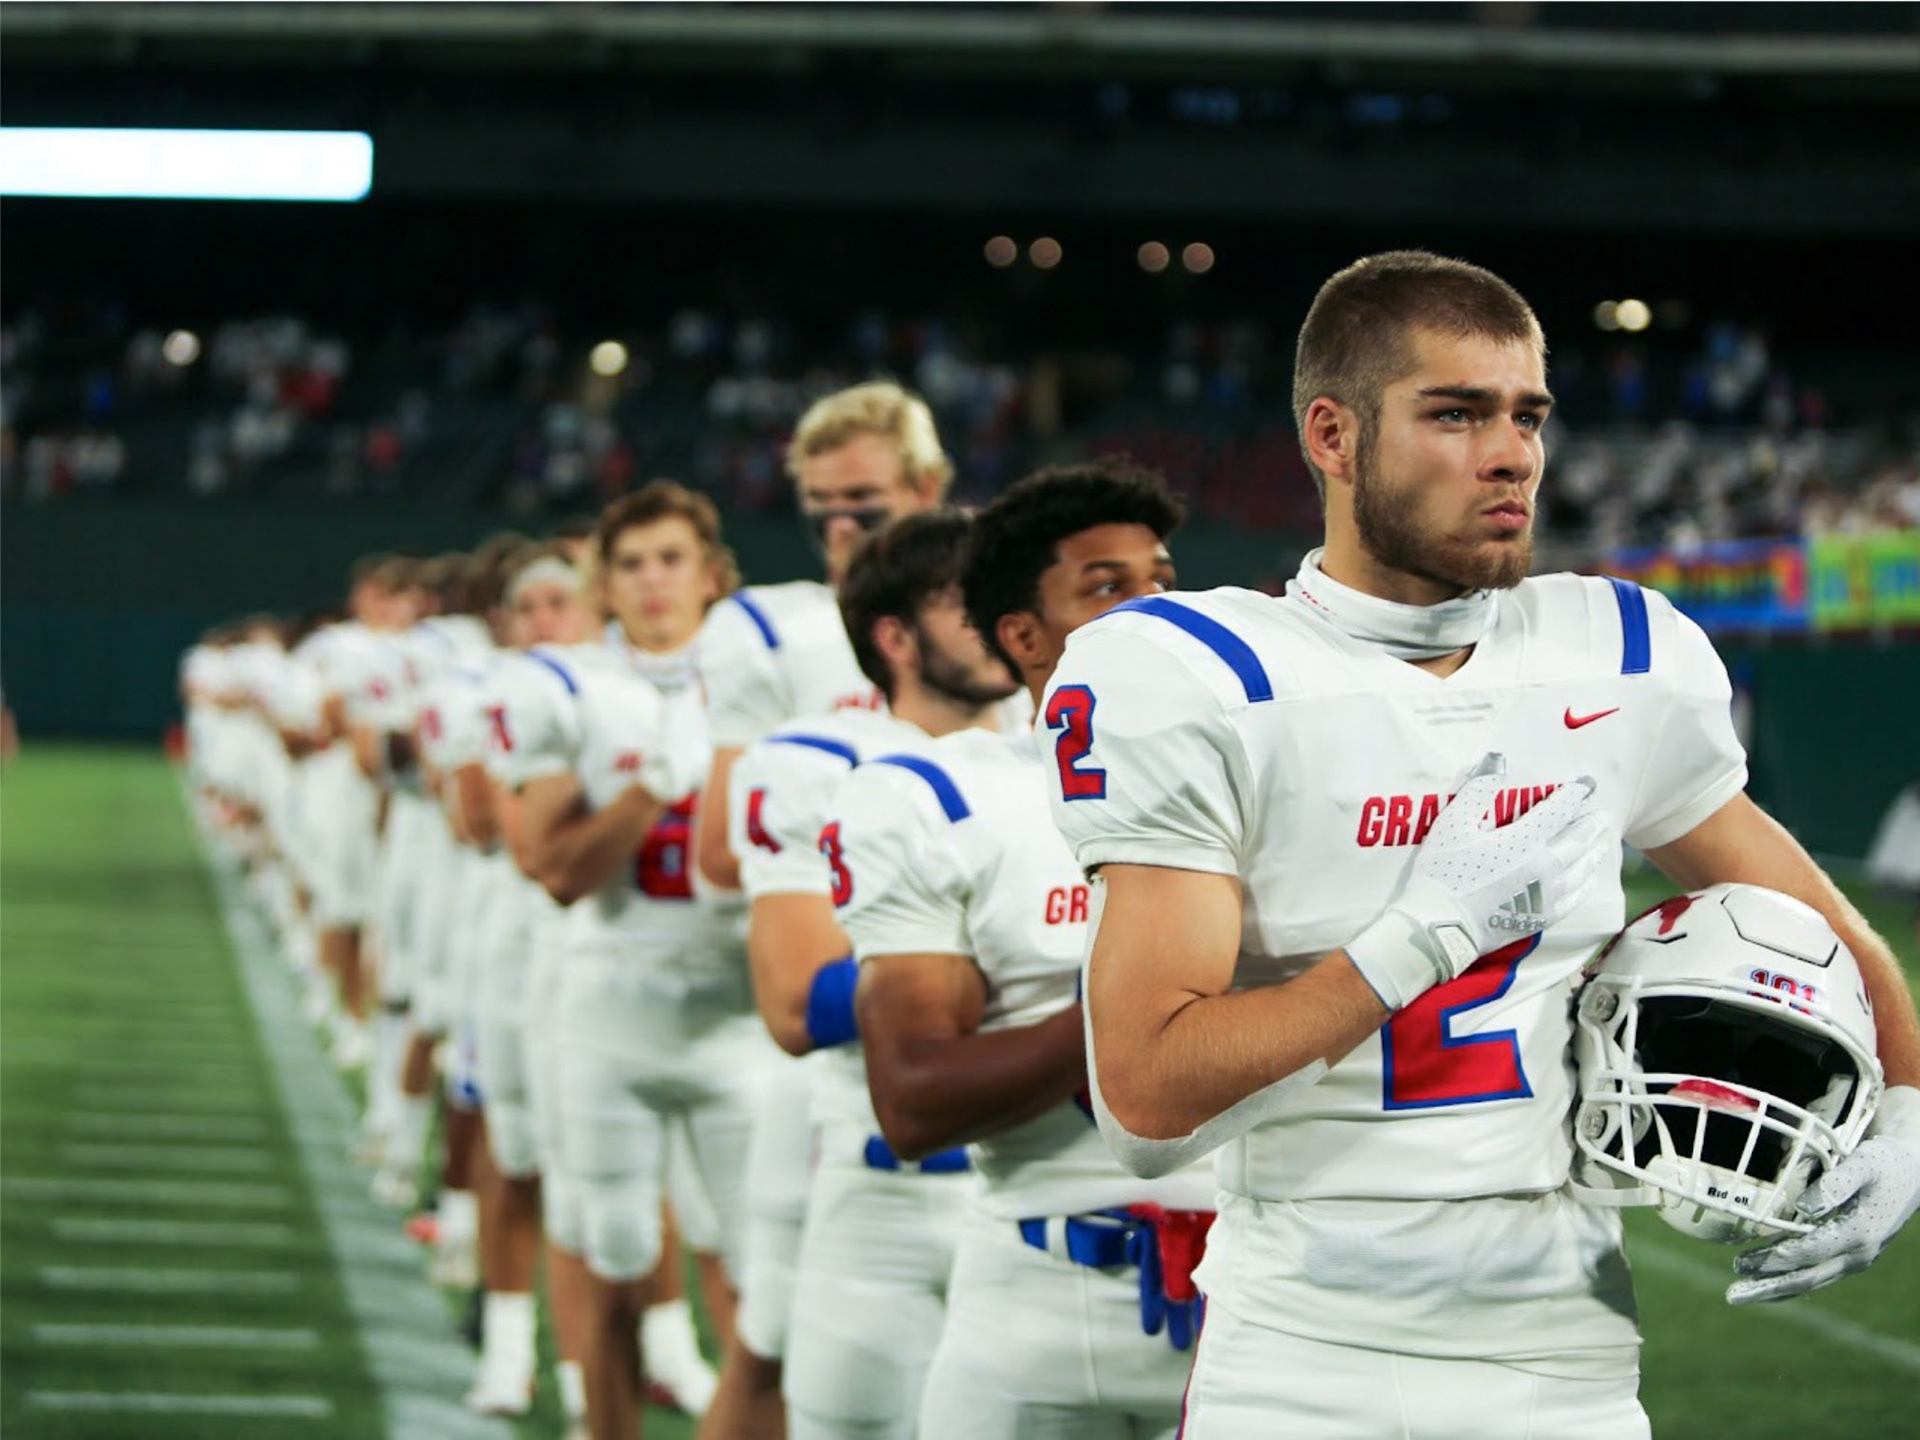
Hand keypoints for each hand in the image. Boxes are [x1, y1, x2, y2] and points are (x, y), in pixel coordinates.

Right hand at [1346, 753, 1611, 1009]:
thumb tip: (1497, 760)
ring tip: (1602, 842)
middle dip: (1592, 825)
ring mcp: (1547, 895)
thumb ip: (1478, 791)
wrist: (1440, 926)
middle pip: (1578, 841)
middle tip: (1603, 816)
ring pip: (1582, 869)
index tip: (1587, 784)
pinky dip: (1586, 884)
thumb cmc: (1443, 872)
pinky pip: (1575, 898)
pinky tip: (1588, 879)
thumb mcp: (1453, 824)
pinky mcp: (1542, 918)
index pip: (1558, 811)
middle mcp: (1545, 867)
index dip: (1574, 794)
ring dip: (1594, 852)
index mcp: (1524, 841)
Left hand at [1727, 1085, 1919, 1304]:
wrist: (1913, 1174)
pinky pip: (1818, 1275)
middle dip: (1768, 1286)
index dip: (1775, 1258)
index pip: (1809, 1252)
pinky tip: (1767, 1285)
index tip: (1742, 1261)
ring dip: (1775, 1290)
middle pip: (1807, 1278)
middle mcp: (1858, 1254)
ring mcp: (1856, 1259)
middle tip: (1732, 1294)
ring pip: (1811, 1282)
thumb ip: (1836, 1183)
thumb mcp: (1865, 1163)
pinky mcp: (1851, 1257)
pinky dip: (1791, 1283)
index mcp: (1859, 1233)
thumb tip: (1804, 1206)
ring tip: (1740, 1294)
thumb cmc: (1884, 1163)